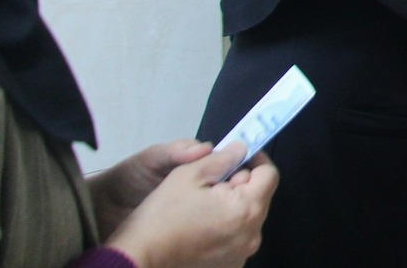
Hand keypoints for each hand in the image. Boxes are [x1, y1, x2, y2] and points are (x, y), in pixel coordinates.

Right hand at [107, 144, 277, 267]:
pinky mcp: (229, 265)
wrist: (137, 257)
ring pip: (248, 217)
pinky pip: (237, 236)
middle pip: (259, 197)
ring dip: (233, 205)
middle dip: (240, 184)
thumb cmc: (161, 217)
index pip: (269, 175)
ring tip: (203, 205)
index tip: (239, 155)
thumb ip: (223, 158)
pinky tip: (201, 224)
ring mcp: (241, 254)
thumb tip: (241, 149)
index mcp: (246, 210)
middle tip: (212, 183)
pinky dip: (226, 226)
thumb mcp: (190, 174)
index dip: (255, 160)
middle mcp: (251, 235)